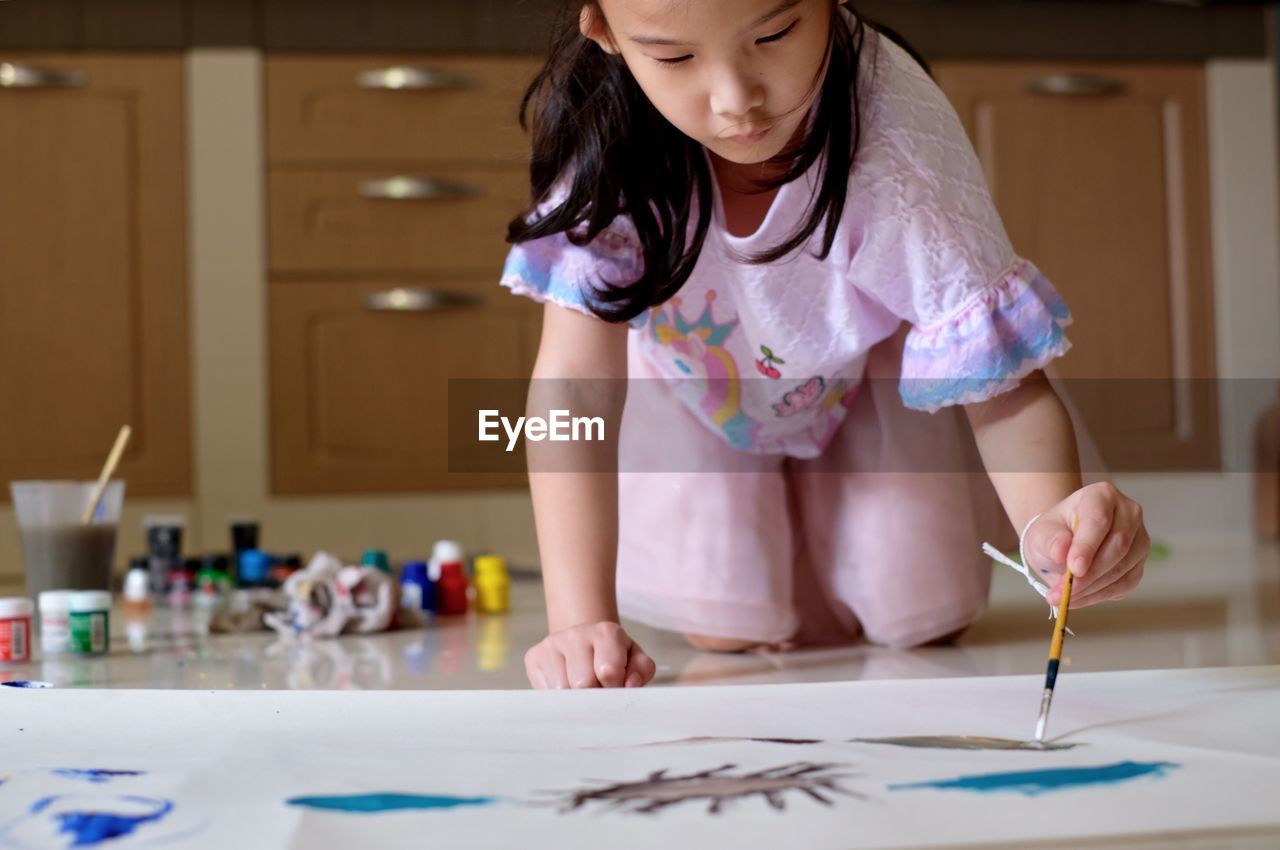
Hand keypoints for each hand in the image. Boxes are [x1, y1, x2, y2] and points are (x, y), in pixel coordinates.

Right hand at [525, 621, 656, 688]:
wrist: (583, 642)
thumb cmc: (612, 657)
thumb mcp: (634, 660)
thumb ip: (641, 670)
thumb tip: (629, 684)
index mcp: (606, 632)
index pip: (608, 671)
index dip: (614, 688)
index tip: (615, 686)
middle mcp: (576, 633)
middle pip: (583, 683)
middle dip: (593, 695)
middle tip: (598, 691)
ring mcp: (552, 643)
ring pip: (561, 689)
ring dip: (574, 699)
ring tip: (582, 690)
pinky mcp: (534, 656)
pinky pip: (544, 691)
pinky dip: (557, 698)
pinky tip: (565, 688)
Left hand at [1024, 482, 1149, 608]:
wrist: (1062, 543)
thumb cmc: (1053, 533)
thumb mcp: (1041, 533)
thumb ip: (1050, 541)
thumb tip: (1061, 552)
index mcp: (1102, 495)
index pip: (1098, 520)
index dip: (1087, 546)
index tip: (1073, 569)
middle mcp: (1128, 513)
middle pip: (1117, 546)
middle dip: (1089, 575)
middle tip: (1064, 593)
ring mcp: (1138, 538)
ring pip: (1123, 568)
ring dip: (1093, 588)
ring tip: (1064, 598)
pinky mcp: (1139, 562)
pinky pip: (1126, 583)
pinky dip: (1102, 595)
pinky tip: (1080, 598)